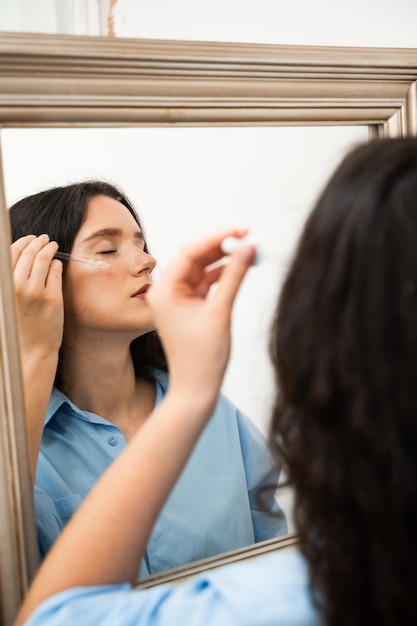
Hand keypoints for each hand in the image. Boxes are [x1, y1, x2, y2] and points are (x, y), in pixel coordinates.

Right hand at [11, 234, 63, 356]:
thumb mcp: (6, 302)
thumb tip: (22, 257)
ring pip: (43, 259)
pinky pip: (56, 271)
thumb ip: (10, 281)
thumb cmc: (18, 327)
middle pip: (28, 253)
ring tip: (53, 245)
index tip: (30, 238)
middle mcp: (16, 286)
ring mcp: (35, 291)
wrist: (30, 351)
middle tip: (44, 239)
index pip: (11, 253)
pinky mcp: (52, 297)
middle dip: (38, 241)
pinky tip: (57, 264)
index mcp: (4, 286)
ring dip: (49, 248)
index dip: (23, 242)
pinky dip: (56, 264)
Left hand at [146, 229, 254, 408]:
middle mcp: (166, 292)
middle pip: (194, 258)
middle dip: (220, 247)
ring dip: (223, 260)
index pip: (189, 252)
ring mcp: (177, 300)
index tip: (239, 231)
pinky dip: (221, 275)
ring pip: (201, 269)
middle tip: (247, 238)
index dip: (216, 238)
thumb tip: (247, 249)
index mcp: (164, 291)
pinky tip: (238, 268)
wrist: (196, 389)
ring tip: (247, 252)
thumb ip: (234, 277)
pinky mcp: (188, 307)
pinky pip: (204, 283)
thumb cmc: (201, 359)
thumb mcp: (220, 312)